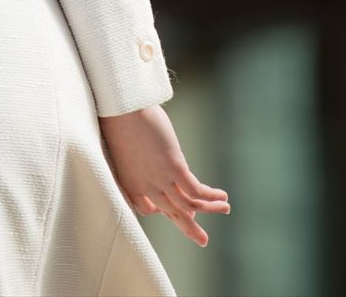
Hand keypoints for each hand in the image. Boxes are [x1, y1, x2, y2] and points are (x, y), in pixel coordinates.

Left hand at [98, 104, 229, 247]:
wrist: (121, 105)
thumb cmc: (120, 117)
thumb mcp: (126, 144)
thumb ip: (139, 157)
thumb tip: (156, 155)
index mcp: (129, 182)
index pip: (146, 208)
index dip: (161, 210)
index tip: (168, 209)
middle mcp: (145, 187)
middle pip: (171, 213)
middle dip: (189, 226)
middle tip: (203, 240)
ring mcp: (160, 179)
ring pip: (188, 206)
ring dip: (209, 210)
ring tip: (225, 209)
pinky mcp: (173, 167)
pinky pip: (196, 191)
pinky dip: (211, 197)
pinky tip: (222, 196)